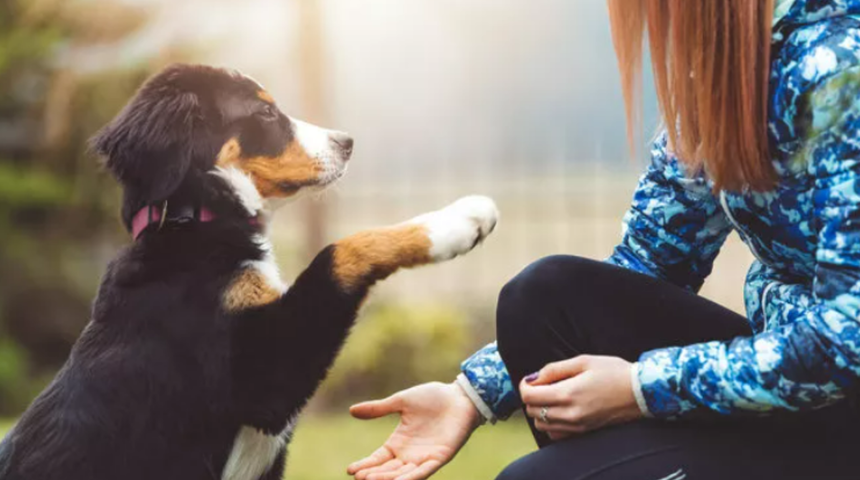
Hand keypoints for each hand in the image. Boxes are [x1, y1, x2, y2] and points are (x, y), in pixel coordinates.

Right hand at [347, 382, 482, 479]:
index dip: (365, 465)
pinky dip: (412, 478)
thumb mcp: (401, 401)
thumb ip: (379, 408)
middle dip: (374, 475)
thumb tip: (352, 410)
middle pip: (388, 470)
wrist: (459, 396)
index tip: (350, 470)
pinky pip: (424, 472)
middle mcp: (410, 454)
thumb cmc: (433, 397)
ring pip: (403, 474)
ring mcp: (425, 457)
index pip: (378, 458)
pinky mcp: (440, 457)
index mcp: (399, 442)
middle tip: (359, 478)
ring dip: (389, 479)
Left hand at [520, 355, 642, 440]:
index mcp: (568, 393)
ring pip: (541, 424)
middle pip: (532, 411)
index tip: (532, 379)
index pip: (529, 396)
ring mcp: (576, 426)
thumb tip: (534, 378)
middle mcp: (569, 413)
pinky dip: (551, 424)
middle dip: (532, 397)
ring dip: (540, 411)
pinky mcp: (583, 432)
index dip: (525, 385)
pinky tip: (560, 410)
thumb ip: (554, 369)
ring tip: (552, 397)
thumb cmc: (614, 372)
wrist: (640, 392)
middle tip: (543, 385)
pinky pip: (555, 434)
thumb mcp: (583, 361)